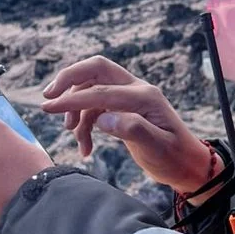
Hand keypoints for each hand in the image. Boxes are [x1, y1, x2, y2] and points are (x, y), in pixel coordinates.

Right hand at [40, 56, 215, 195]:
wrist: (186, 165)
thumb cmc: (174, 157)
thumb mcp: (156, 147)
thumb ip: (132, 129)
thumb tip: (102, 118)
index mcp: (144, 96)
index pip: (100, 91)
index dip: (72, 99)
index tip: (48, 108)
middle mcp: (136, 89)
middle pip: (95, 69)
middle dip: (69, 80)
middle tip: (49, 98)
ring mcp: (129, 97)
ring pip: (92, 90)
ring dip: (77, 111)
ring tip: (74, 137)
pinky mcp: (124, 108)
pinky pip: (96, 106)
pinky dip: (85, 124)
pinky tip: (85, 146)